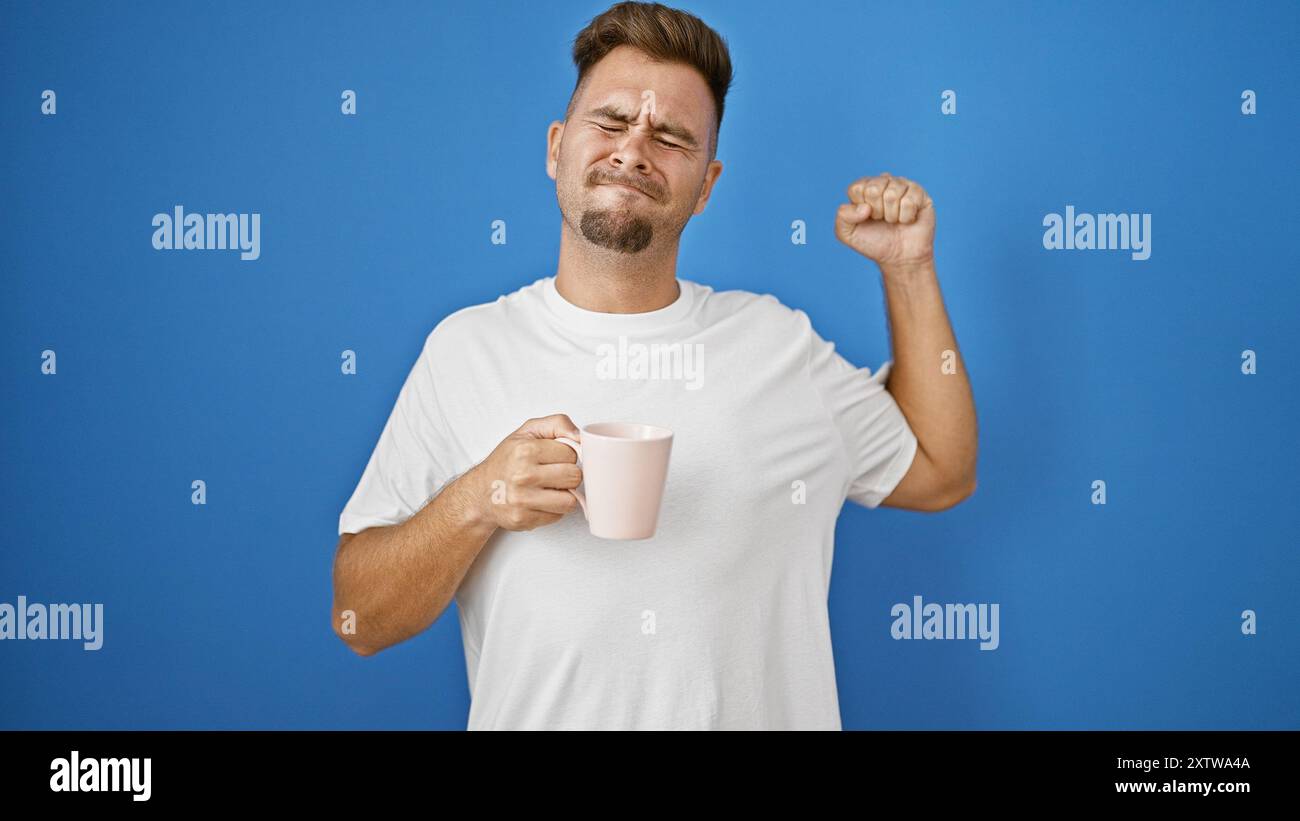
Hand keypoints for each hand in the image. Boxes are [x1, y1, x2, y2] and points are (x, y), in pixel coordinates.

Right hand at [465, 414, 582, 530]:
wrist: (480, 491)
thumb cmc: (507, 461)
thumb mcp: (528, 432)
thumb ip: (556, 424)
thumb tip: (579, 435)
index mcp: (525, 450)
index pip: (571, 453)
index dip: (566, 455)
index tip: (553, 458)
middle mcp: (522, 475)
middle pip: (574, 477)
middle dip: (568, 475)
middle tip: (553, 474)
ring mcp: (522, 500)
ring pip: (570, 500)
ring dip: (563, 495)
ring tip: (549, 488)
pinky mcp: (523, 519)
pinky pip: (558, 516)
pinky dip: (553, 510)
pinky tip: (540, 502)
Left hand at [835, 172, 935, 271]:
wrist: (899, 258)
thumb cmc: (874, 242)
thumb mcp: (847, 234)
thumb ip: (843, 217)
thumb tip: (865, 207)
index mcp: (864, 187)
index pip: (857, 189)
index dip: (861, 208)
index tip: (866, 218)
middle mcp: (884, 182)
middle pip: (874, 189)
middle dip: (876, 211)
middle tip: (881, 219)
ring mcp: (903, 185)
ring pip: (892, 194)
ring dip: (892, 215)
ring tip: (894, 220)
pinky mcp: (920, 193)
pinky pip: (909, 201)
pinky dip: (906, 217)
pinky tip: (907, 220)